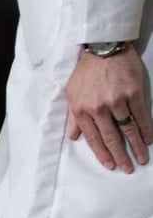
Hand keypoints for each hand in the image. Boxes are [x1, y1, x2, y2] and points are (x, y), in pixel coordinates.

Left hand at [66, 46, 151, 172]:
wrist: (102, 49)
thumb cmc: (85, 72)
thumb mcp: (72, 94)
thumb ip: (73, 117)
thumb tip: (74, 136)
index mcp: (81, 110)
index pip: (93, 138)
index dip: (102, 154)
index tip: (110, 165)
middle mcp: (98, 108)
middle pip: (111, 138)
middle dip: (120, 155)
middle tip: (127, 169)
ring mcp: (116, 101)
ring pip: (127, 129)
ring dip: (136, 146)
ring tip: (142, 158)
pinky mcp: (133, 93)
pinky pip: (140, 116)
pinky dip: (145, 129)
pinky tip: (148, 139)